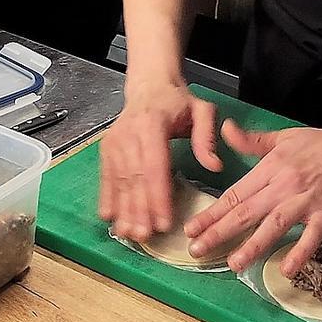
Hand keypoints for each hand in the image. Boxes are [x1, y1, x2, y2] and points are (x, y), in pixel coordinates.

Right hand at [99, 82, 222, 241]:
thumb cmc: (177, 101)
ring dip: (123, 210)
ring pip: (119, 181)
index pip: (155, 167)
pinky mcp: (107, 148)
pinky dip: (107, 198)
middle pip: (135, 178)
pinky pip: (107, 177)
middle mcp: (129, 133)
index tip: (164, 222)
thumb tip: (214, 165)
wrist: (149, 84)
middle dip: (139, 210)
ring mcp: (115, 141)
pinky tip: (110, 218)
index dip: (158, 197)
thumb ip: (207, 137)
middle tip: (146, 236)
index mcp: (153, 123)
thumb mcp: (202, 110)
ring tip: (130, 234)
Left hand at [184, 120, 321, 275]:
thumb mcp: (285, 137)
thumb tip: (225, 130)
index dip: (213, 212)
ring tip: (234, 263)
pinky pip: (310, 237)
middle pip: (246, 212)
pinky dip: (299, 253)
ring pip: (273, 225)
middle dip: (219, 232)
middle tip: (197, 249)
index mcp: (272, 167)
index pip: (236, 193)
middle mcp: (284, 185)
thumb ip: (253, 140)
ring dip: (252, 246)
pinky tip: (286, 269)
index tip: (193, 227)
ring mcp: (305, 201)